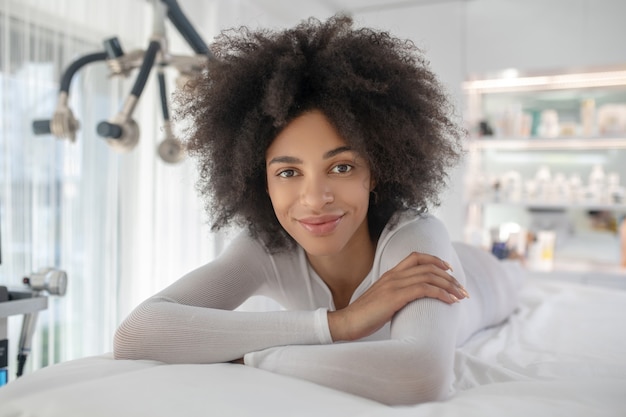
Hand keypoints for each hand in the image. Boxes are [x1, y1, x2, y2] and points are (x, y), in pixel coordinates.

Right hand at [327, 252, 468, 341]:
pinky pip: (424, 289)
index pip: (416, 257)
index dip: (435, 260)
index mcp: (390, 274)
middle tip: (462, 289)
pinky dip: (441, 294)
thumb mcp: (382, 300)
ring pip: (429, 277)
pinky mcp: (395, 297)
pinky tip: (450, 301)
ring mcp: (394, 285)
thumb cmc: (364, 316)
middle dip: (449, 277)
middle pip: (428, 267)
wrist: (347, 322)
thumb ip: (396, 295)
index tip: (449, 270)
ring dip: (449, 286)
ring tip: (461, 296)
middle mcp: (393, 275)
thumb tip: (412, 302)